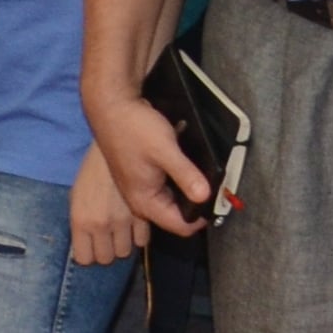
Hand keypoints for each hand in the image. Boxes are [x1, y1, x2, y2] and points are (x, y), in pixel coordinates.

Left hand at [69, 143, 146, 268]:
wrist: (117, 144)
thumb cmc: (93, 170)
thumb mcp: (78, 196)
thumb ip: (83, 224)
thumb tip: (88, 246)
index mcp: (81, 220)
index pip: (85, 259)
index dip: (90, 254)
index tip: (93, 246)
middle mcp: (101, 224)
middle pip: (107, 258)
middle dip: (108, 250)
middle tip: (110, 238)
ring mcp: (123, 220)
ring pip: (127, 251)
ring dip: (125, 243)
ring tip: (124, 230)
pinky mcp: (142, 215)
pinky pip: (143, 240)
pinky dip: (140, 235)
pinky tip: (136, 224)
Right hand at [89, 87, 208, 238]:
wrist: (112, 106)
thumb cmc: (134, 128)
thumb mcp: (165, 151)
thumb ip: (186, 176)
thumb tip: (206, 197)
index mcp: (145, 202)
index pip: (181, 226)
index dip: (202, 217)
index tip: (220, 200)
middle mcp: (141, 200)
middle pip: (177, 214)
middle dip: (197, 202)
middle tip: (215, 183)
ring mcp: (141, 187)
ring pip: (173, 198)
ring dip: (188, 189)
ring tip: (203, 172)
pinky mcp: (143, 174)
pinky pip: (166, 185)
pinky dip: (179, 178)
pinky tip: (186, 164)